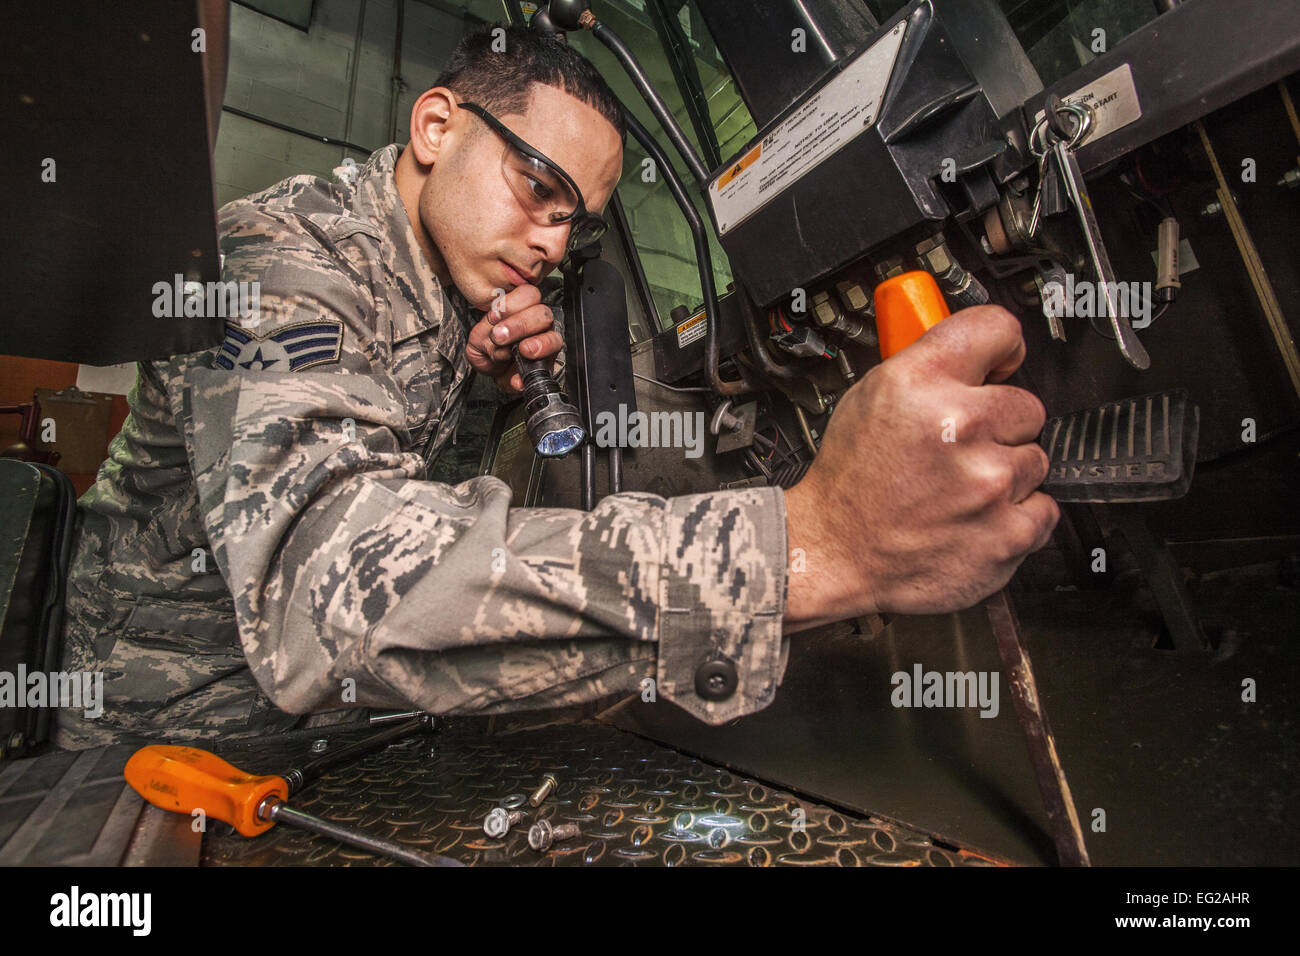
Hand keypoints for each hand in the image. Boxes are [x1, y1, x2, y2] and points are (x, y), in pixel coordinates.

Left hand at [466, 284, 563, 394]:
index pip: (529, 295)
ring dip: (537, 345)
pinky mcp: (547, 367)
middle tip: (500, 336)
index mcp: (522, 310)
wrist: (493, 371)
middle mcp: (538, 325)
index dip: (513, 303)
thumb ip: (484, 334)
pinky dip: (529, 376)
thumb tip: (498, 341)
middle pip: (542, 314)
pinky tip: (517, 379)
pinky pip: (547, 370)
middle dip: (521, 324)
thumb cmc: (489, 348)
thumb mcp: (478, 337)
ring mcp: (546, 345)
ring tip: (521, 351)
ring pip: (554, 339)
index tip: (494, 316)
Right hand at [784, 305, 1058, 628]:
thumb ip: (927, 368)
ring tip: (959, 488)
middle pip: (1028, 404)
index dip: (1001, 348)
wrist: (836, 554)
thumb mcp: (868, 399)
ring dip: (1006, 473)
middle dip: (1000, 425)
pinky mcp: (1009, 531)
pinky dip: (1016, 516)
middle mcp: (958, 426)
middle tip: (960, 448)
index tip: (999, 364)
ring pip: (1036, 458)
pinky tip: (974, 517)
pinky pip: (1043, 508)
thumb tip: (977, 354)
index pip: (998, 328)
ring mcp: (989, 481)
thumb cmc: (851, 483)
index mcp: (918, 383)